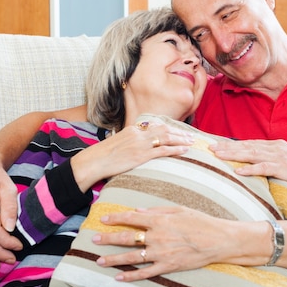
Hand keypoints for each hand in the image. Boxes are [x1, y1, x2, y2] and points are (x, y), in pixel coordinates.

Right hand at [71, 122, 194, 191]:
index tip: (180, 131)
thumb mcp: (119, 142)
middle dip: (180, 132)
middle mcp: (139, 133)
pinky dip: (175, 149)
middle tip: (191, 136)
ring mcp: (141, 144)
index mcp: (134, 129)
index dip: (170, 128)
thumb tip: (138, 143)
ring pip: (166, 138)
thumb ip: (131, 140)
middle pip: (164, 129)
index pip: (156, 125)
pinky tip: (184, 151)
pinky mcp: (141, 155)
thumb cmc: (104, 155)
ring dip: (181, 140)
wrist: (95, 161)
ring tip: (191, 142)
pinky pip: (162, 150)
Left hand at [92, 206, 257, 280]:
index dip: (116, 218)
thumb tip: (138, 212)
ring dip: (114, 258)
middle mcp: (157, 237)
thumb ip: (156, 211)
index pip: (132, 219)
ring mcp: (161, 253)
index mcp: (159, 221)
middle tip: (94, 239)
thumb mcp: (179, 209)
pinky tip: (119, 277)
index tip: (104, 219)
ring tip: (99, 260)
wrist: (217, 240)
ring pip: (132, 257)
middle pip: (127, 238)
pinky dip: (131, 276)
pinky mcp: (167, 266)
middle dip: (108, 238)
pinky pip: (145, 273)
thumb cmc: (200, 221)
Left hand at [210, 139, 286, 189]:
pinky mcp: (286, 168)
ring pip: (252, 154)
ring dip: (234, 155)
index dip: (231, 144)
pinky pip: (265, 168)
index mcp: (274, 146)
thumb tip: (252, 164)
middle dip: (227, 147)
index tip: (215, 145)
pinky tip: (239, 171)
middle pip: (247, 146)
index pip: (249, 143)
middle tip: (210, 148)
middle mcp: (276, 148)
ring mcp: (280, 157)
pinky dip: (251, 169)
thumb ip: (269, 160)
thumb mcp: (285, 162)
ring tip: (219, 156)